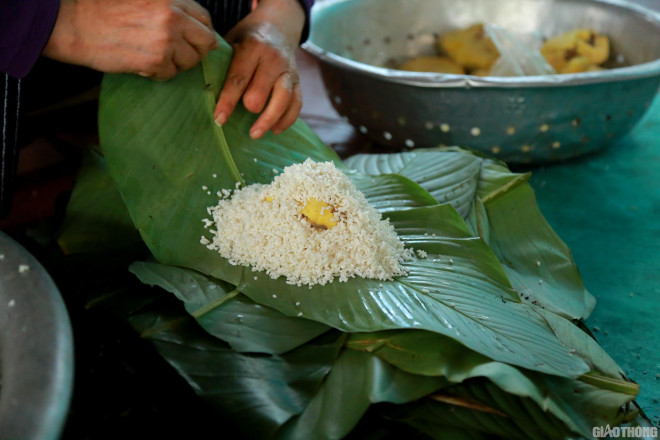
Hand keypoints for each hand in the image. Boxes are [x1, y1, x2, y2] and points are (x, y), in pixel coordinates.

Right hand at [43, 0, 217, 80]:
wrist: (75, 25)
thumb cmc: (104, 11)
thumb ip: (170, 9)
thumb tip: (198, 27)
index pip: (205, 18)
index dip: (201, 32)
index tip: (194, 39)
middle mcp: (173, 16)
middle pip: (205, 41)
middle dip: (195, 50)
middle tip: (178, 53)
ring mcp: (167, 39)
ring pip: (191, 61)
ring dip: (176, 64)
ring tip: (154, 56)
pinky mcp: (157, 60)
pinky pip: (171, 74)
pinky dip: (159, 73)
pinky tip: (142, 63)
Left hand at [214, 0, 304, 138]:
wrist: (279, 24)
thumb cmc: (248, 37)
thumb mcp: (232, 40)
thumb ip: (223, 61)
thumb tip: (205, 91)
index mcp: (253, 47)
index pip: (238, 79)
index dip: (228, 102)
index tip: (219, 119)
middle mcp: (273, 59)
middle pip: (260, 93)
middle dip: (249, 108)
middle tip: (236, 119)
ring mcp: (288, 71)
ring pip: (283, 100)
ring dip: (268, 120)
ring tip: (255, 134)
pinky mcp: (298, 81)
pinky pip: (296, 104)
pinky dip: (287, 119)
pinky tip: (275, 130)